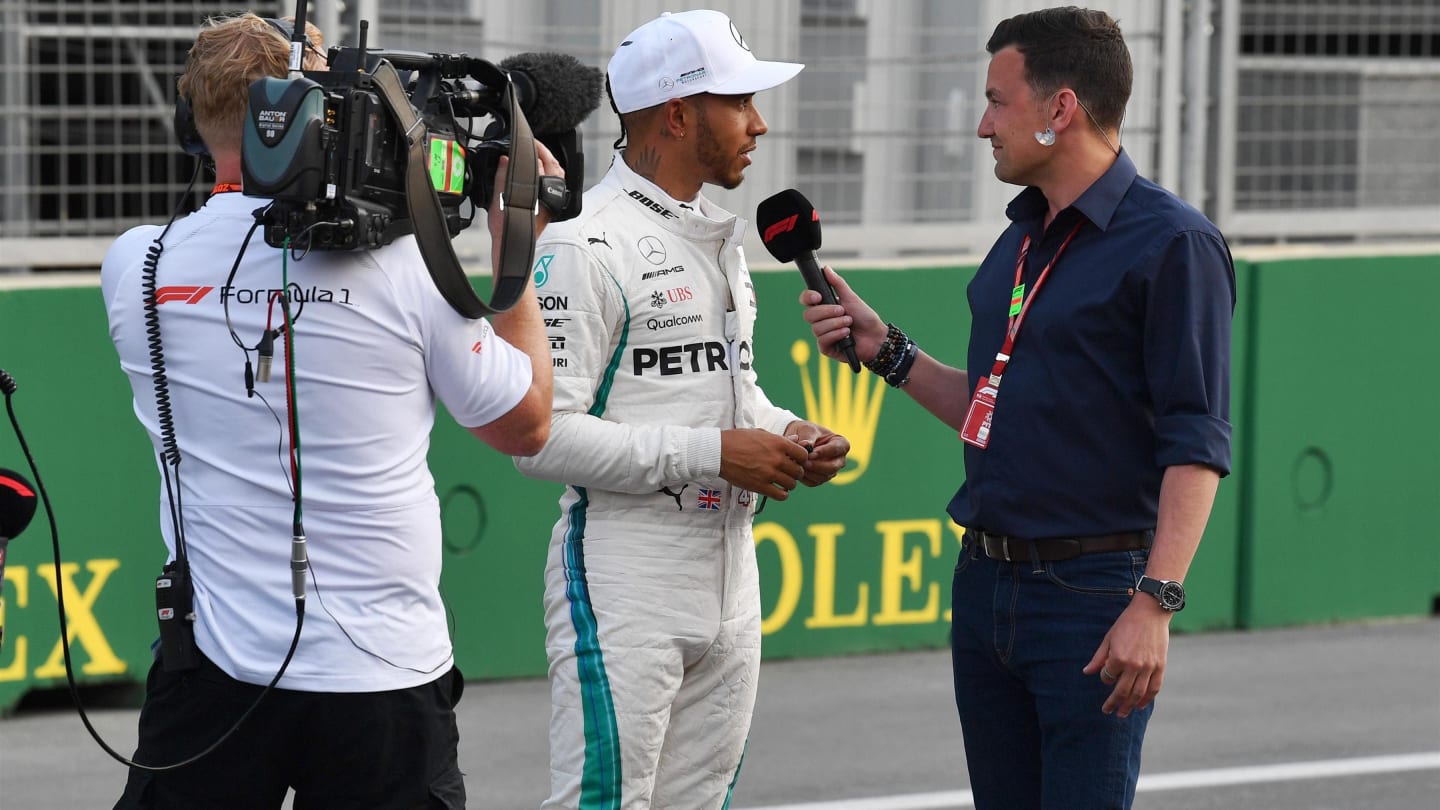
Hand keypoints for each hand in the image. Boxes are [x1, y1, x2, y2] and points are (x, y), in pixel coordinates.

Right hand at [485, 142, 565, 242]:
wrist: (514, 245)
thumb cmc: (506, 227)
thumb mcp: (499, 199)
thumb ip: (502, 176)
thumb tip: (505, 159)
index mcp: (539, 190)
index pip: (539, 161)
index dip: (532, 147)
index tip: (524, 140)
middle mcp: (549, 194)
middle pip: (553, 165)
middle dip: (543, 151)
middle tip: (532, 143)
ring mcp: (553, 199)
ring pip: (557, 174)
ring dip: (549, 161)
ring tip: (537, 153)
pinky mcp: (553, 205)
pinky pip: (556, 183)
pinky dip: (550, 173)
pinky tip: (541, 171)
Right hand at [719, 429, 810, 500]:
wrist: (718, 452)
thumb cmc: (738, 440)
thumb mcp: (760, 433)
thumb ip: (780, 439)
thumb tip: (797, 441)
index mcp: (779, 443)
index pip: (803, 455)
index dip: (801, 459)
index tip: (794, 460)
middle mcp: (777, 459)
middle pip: (799, 471)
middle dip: (795, 472)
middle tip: (787, 472)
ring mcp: (769, 474)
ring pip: (792, 484)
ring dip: (788, 484)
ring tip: (780, 481)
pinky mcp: (760, 486)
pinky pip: (781, 495)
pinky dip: (782, 494)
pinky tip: (776, 489)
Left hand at [783, 420, 850, 486]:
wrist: (798, 439)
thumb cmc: (806, 431)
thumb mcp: (807, 429)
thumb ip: (808, 437)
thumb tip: (805, 445)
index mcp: (842, 444)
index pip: (836, 449)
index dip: (823, 452)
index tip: (810, 453)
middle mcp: (839, 460)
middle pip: (832, 467)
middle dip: (816, 466)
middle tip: (803, 462)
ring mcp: (831, 471)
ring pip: (823, 477)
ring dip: (808, 472)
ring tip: (796, 464)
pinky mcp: (820, 479)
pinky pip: (813, 482)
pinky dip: (804, 477)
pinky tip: (795, 469)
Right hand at [798, 267, 887, 364]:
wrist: (876, 336)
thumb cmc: (864, 317)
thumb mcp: (851, 298)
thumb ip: (838, 284)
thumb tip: (826, 269)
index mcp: (824, 307)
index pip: (806, 300)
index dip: (808, 297)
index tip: (818, 296)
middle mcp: (821, 321)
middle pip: (809, 315)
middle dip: (827, 312)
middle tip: (843, 311)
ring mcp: (822, 335)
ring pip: (816, 328)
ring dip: (835, 324)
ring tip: (849, 323)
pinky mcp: (826, 348)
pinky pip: (822, 340)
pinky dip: (836, 334)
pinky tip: (846, 334)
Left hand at [1081, 596, 1172, 717]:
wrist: (1150, 613)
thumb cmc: (1126, 624)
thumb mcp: (1108, 639)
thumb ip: (1099, 658)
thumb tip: (1087, 672)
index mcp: (1119, 658)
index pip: (1108, 677)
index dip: (1105, 678)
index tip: (1105, 676)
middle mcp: (1134, 666)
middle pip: (1122, 691)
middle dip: (1114, 703)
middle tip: (1108, 711)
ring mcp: (1149, 667)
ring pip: (1138, 693)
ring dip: (1129, 706)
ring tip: (1122, 713)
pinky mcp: (1160, 667)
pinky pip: (1154, 688)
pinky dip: (1147, 699)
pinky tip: (1140, 705)